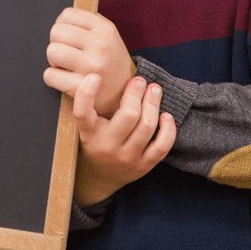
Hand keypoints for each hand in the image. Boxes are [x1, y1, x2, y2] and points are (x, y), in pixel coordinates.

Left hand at [45, 7, 134, 116]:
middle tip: (68, 52)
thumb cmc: (109, 61)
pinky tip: (64, 78)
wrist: (122, 94)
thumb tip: (62, 17)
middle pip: (56, 32)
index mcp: (106, 30)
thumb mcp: (108, 35)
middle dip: (57, 42)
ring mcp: (91, 67)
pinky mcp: (80, 88)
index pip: (67, 14)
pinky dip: (52, 77)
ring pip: (51, 51)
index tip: (69, 36)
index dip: (63, 25)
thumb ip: (88, 21)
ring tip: (66, 65)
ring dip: (54, 60)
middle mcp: (100, 46)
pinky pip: (49, 75)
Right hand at [72, 74, 175, 206]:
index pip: (82, 113)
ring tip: (154, 90)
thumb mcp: (86, 126)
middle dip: (136, 93)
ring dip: (153, 103)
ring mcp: (126, 158)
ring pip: (147, 126)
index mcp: (88, 134)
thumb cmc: (96, 141)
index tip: (94, 76)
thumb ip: (92, 104)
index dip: (86, 94)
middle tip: (139, 80)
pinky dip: (168, 129)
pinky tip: (166, 115)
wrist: (101, 176)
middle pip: (128, 115)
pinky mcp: (143, 166)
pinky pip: (162, 146)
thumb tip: (100, 73)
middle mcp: (106, 146)